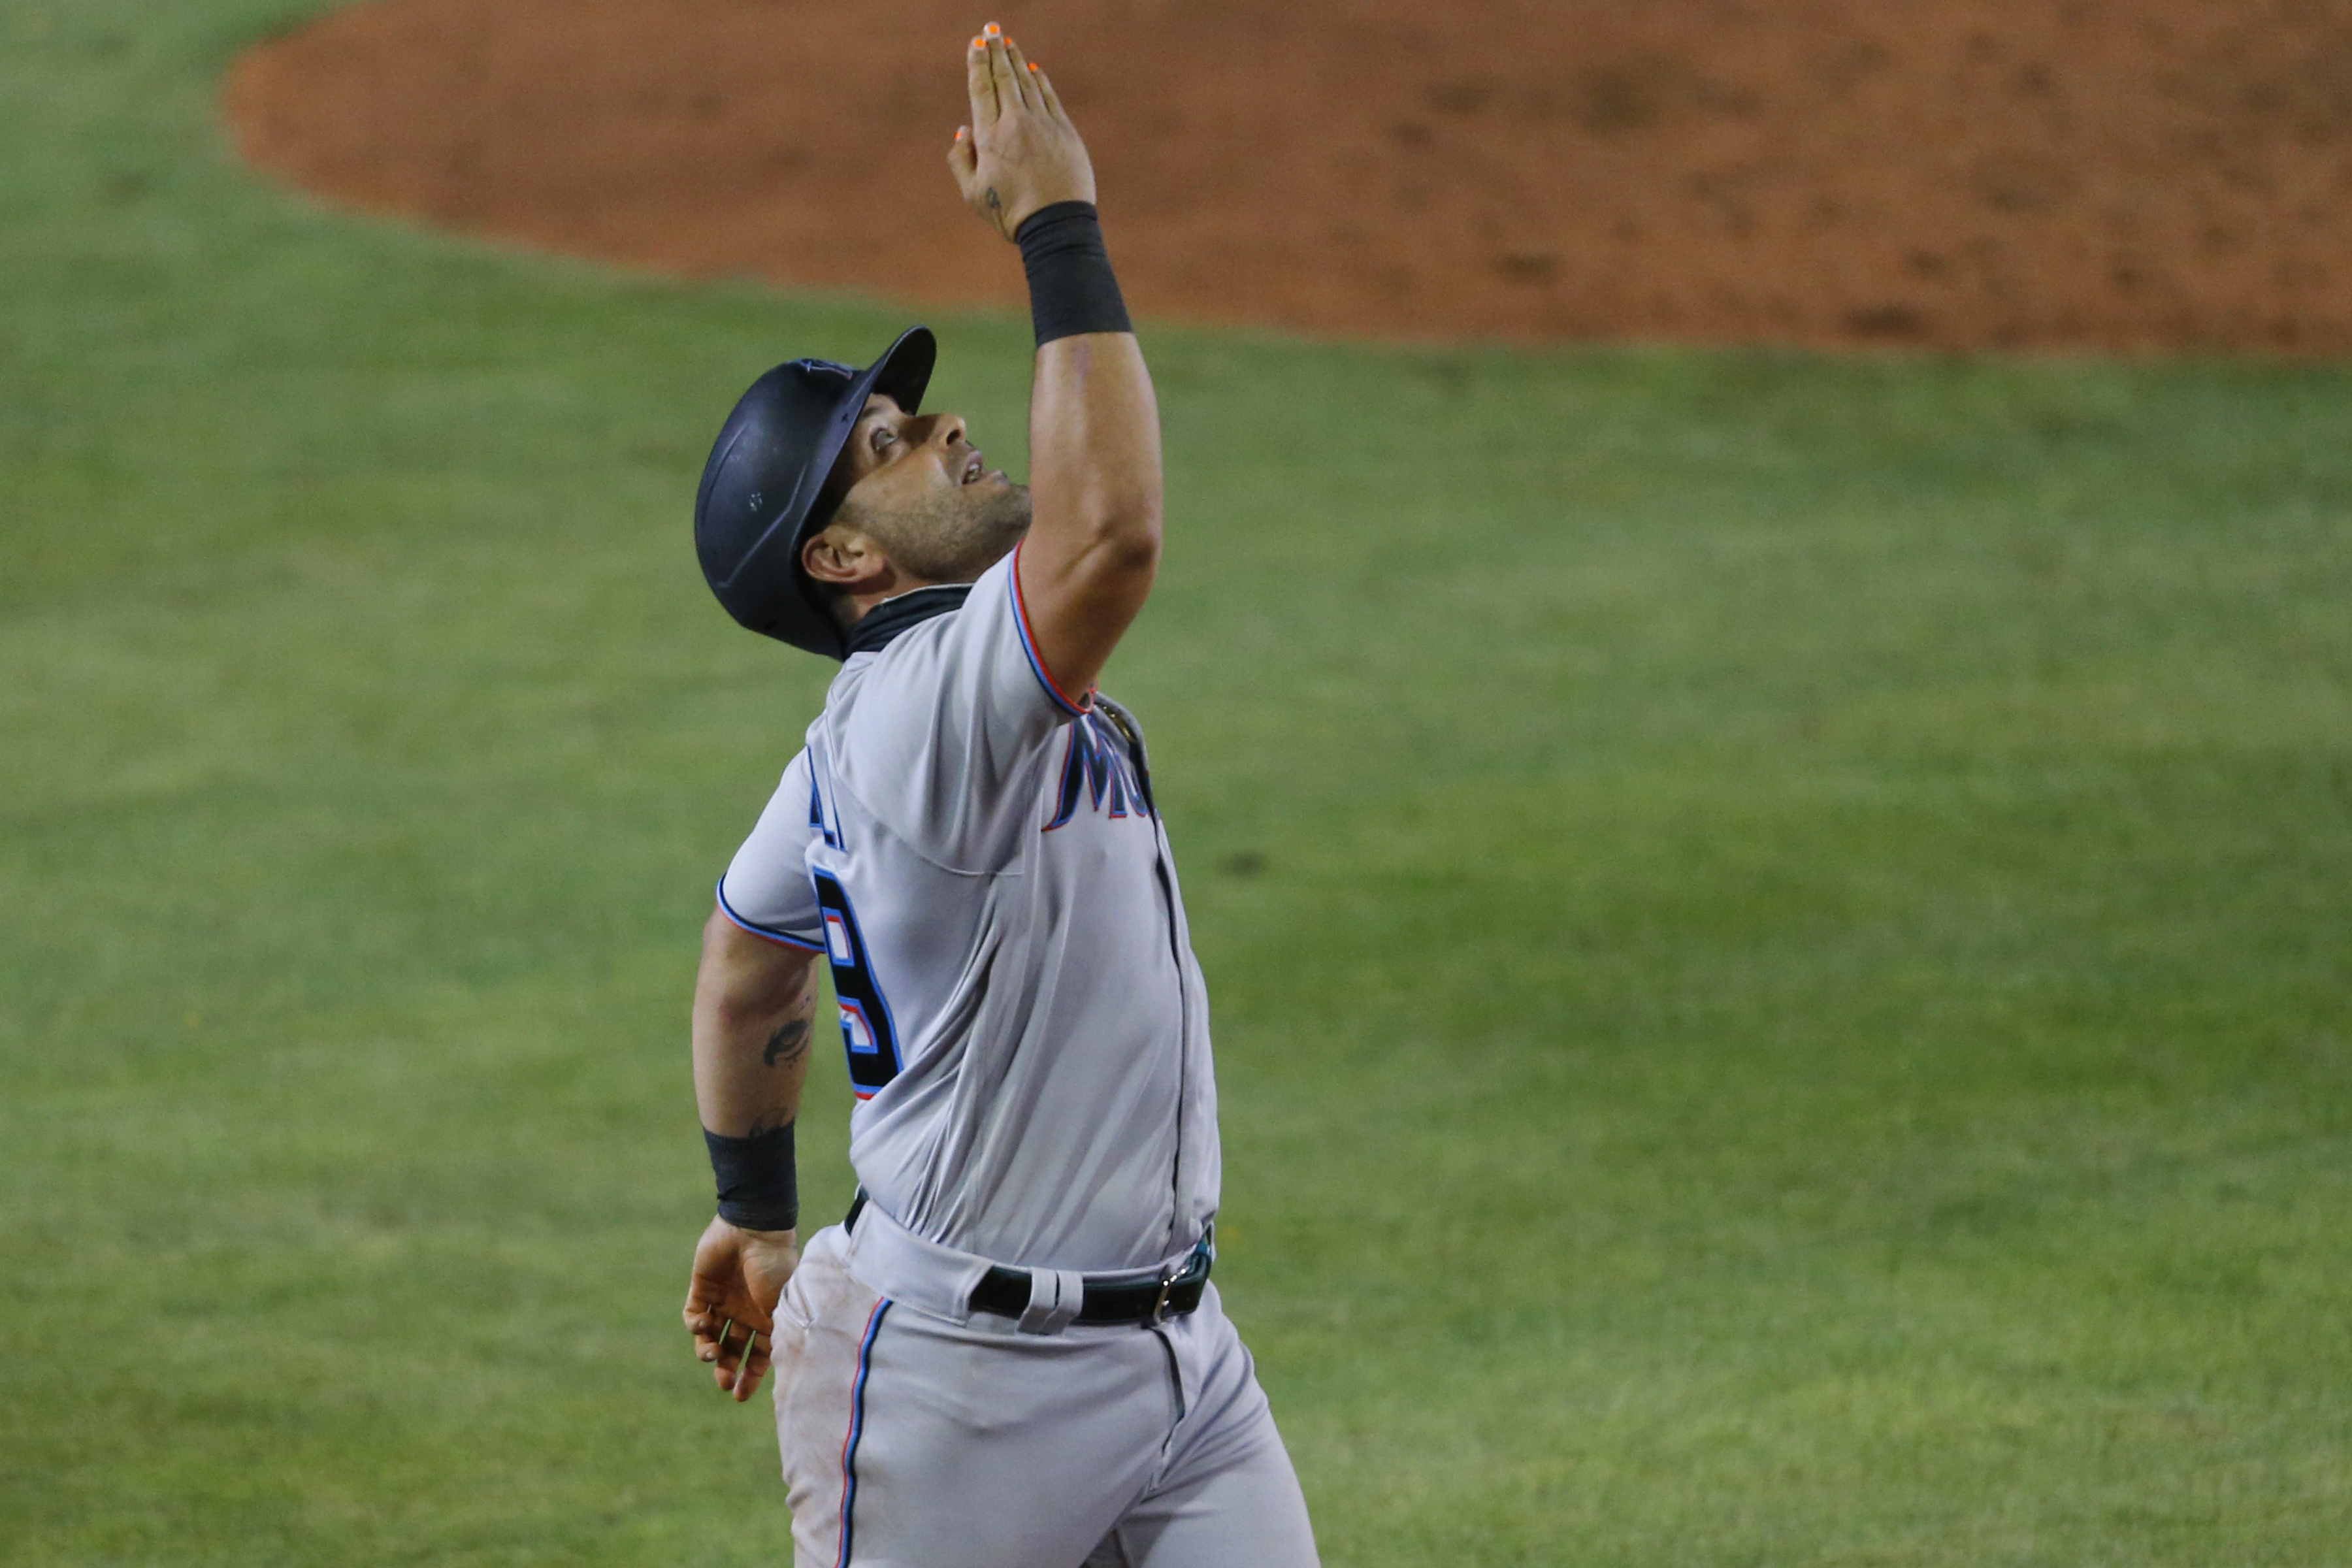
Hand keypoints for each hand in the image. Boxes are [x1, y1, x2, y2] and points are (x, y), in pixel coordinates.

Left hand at [682, 1215, 798, 1401]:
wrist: (755, 1230)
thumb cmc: (775, 1268)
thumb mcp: (783, 1307)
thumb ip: (778, 1336)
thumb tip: (780, 1372)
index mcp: (768, 1317)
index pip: (759, 1355)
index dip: (751, 1377)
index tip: (740, 1396)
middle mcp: (745, 1312)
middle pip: (733, 1350)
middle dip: (728, 1370)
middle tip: (725, 1384)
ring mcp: (724, 1300)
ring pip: (710, 1337)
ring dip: (709, 1352)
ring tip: (712, 1354)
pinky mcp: (703, 1288)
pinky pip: (693, 1316)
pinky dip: (695, 1325)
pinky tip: (702, 1323)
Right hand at [948, 24, 1095, 240]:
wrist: (1056, 224)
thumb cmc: (1011, 213)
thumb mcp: (973, 194)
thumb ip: (960, 160)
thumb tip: (961, 130)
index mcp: (989, 137)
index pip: (981, 89)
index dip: (978, 63)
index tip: (976, 43)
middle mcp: (1015, 123)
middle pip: (1003, 78)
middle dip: (996, 51)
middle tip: (991, 30)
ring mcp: (1042, 125)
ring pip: (1026, 83)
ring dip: (1016, 60)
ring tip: (1009, 43)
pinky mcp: (1064, 132)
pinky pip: (1049, 97)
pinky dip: (1040, 80)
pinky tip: (1033, 69)